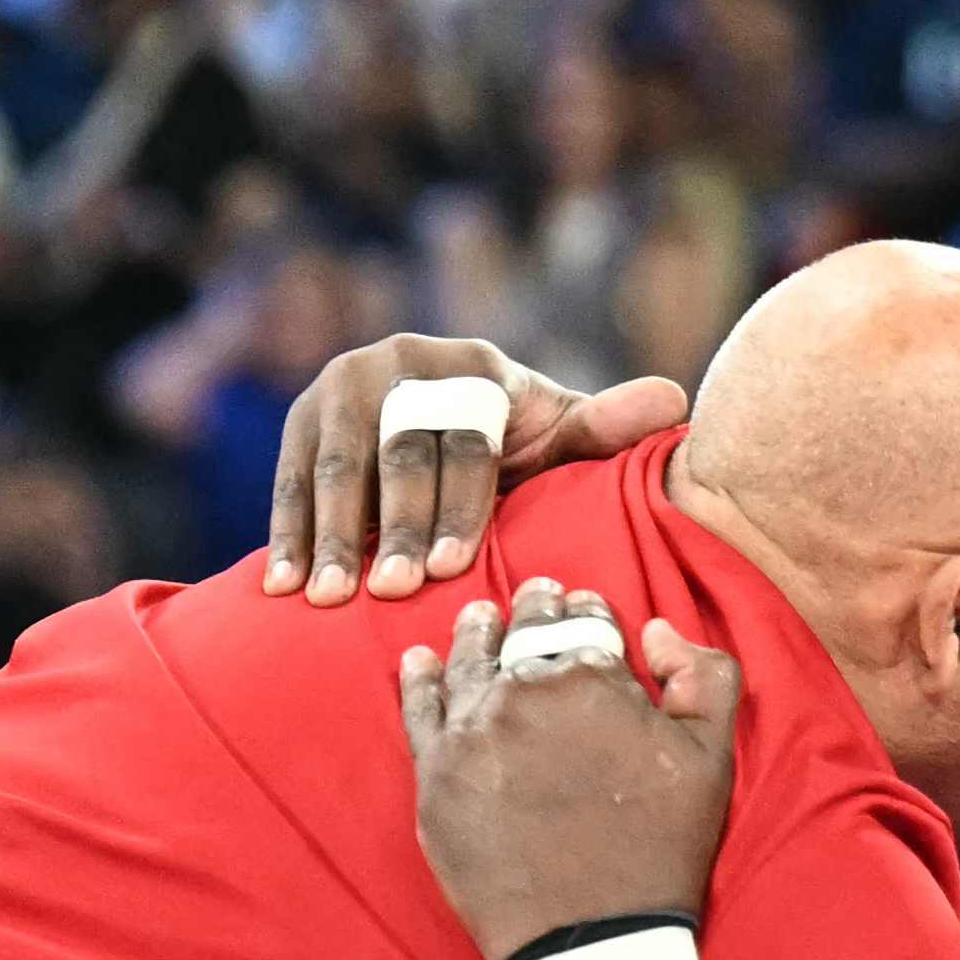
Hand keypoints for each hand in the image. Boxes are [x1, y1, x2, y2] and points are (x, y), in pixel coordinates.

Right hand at [261, 334, 690, 605]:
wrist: (438, 426)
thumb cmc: (515, 451)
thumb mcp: (558, 439)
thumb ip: (605, 430)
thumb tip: (676, 401)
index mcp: (473, 365)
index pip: (467, 439)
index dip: (459, 507)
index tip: (451, 571)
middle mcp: (402, 360)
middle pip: (399, 450)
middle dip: (393, 526)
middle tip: (393, 590)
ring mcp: (344, 384)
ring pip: (338, 465)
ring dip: (331, 534)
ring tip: (332, 598)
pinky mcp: (300, 415)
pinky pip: (290, 479)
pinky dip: (288, 533)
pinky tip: (284, 587)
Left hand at [404, 582, 741, 959]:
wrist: (589, 936)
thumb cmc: (659, 850)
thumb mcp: (713, 758)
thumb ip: (703, 676)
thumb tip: (657, 630)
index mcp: (592, 679)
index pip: (585, 622)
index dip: (585, 609)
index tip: (580, 603)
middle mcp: (523, 692)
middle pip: (523, 632)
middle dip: (533, 609)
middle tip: (535, 595)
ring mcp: (471, 732)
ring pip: (469, 662)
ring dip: (477, 632)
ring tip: (479, 617)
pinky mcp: (436, 775)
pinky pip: (420, 711)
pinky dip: (419, 679)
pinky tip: (419, 662)